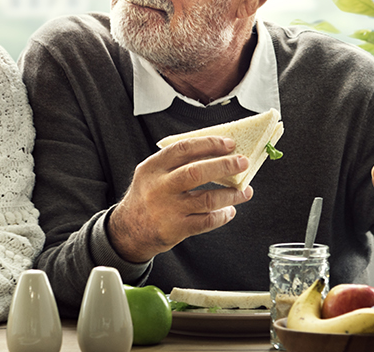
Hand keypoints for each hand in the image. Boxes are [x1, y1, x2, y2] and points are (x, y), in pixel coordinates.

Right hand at [107, 136, 255, 262]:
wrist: (128, 230)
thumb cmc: (147, 197)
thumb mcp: (152, 174)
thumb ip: (176, 163)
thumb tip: (216, 153)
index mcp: (152, 167)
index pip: (184, 149)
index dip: (209, 144)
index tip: (229, 144)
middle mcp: (159, 187)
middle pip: (197, 172)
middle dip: (225, 166)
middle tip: (243, 163)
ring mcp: (168, 209)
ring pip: (207, 199)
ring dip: (231, 195)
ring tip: (244, 191)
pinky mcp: (175, 229)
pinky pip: (206, 221)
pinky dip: (222, 215)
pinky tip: (229, 210)